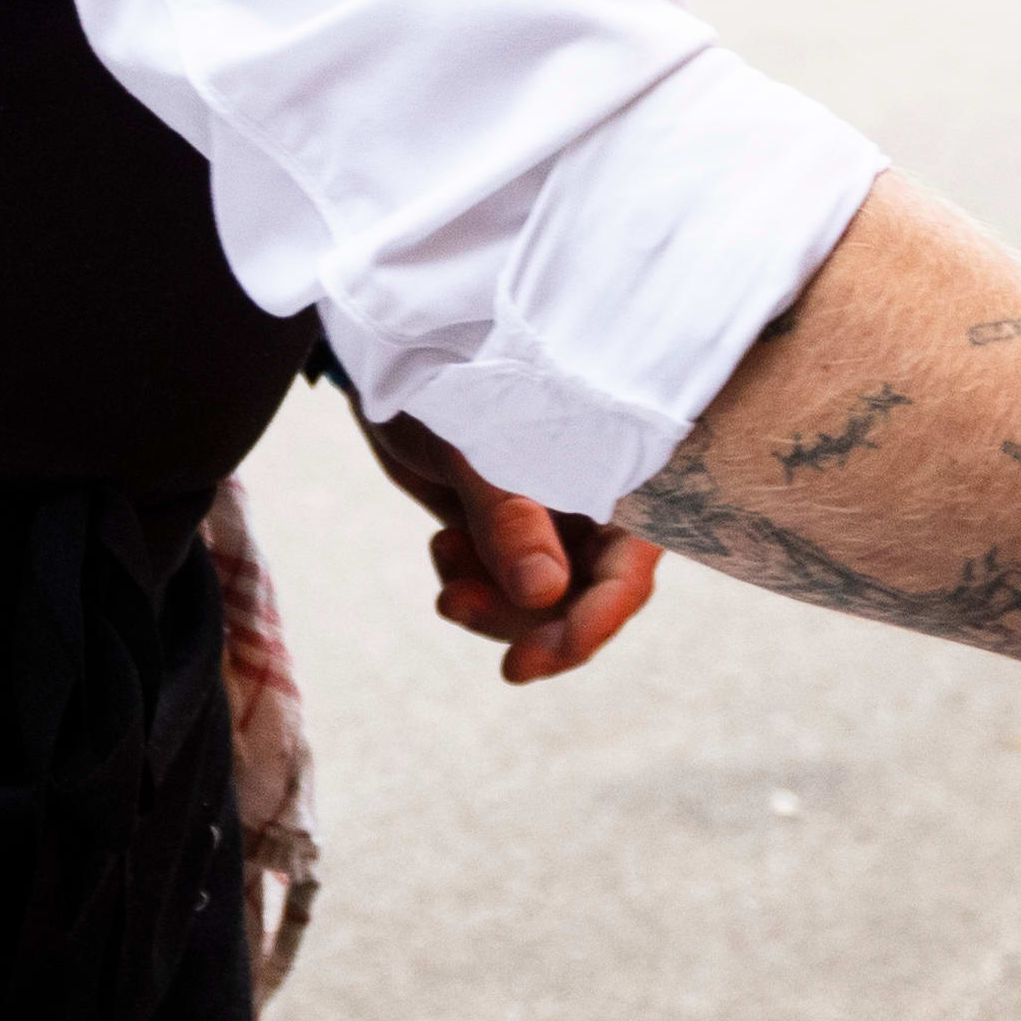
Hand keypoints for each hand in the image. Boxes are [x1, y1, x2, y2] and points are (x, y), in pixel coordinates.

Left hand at [358, 405, 663, 686]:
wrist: (393, 359)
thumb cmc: (443, 377)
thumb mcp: (474, 446)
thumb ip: (511, 518)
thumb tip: (546, 594)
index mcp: (613, 471)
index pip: (627, 568)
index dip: (592, 622)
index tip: (533, 661)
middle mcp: (598, 503)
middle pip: (586, 601)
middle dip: (525, 621)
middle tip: (459, 611)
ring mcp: (558, 522)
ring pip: (543, 607)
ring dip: (492, 605)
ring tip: (444, 559)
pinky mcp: (517, 534)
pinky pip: (506, 593)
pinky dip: (474, 588)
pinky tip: (444, 548)